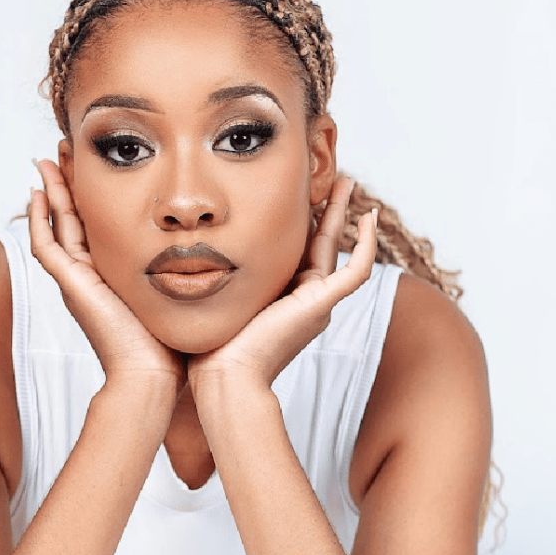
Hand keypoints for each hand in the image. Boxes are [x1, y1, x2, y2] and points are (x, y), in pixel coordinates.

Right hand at [28, 159, 186, 396]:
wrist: (156, 376)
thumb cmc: (175, 346)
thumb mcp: (186, 293)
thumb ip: (195, 269)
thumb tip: (226, 245)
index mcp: (117, 277)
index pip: (102, 225)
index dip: (99, 194)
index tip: (104, 162)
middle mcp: (92, 277)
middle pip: (74, 219)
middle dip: (70, 183)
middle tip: (67, 148)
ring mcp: (78, 282)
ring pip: (56, 226)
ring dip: (52, 191)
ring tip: (51, 157)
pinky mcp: (71, 287)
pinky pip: (45, 246)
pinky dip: (38, 219)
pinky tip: (37, 192)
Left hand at [187, 174, 377, 398]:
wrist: (223, 375)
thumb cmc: (210, 348)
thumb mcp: (213, 297)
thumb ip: (213, 275)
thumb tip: (187, 247)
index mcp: (280, 298)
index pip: (293, 250)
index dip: (297, 221)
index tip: (291, 192)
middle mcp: (303, 299)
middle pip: (320, 244)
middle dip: (326, 211)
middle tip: (331, 179)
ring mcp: (316, 302)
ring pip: (337, 249)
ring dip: (343, 215)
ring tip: (346, 183)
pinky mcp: (322, 304)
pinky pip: (357, 270)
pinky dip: (366, 244)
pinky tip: (368, 217)